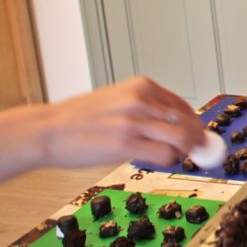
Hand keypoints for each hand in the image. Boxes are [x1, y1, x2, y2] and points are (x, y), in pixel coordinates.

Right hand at [40, 77, 203, 168]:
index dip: (194, 122)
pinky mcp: (125, 144)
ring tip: (177, 156)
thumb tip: (174, 124)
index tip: (198, 133)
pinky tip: (159, 160)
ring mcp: (133, 122)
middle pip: (186, 121)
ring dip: (184, 150)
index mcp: (141, 86)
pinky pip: (164, 154)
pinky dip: (168, 159)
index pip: (181, 105)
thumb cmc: (79, 119)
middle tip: (199, 149)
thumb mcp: (117, 100)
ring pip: (180, 138)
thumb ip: (144, 108)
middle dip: (196, 137)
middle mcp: (140, 100)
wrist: (47, 130)